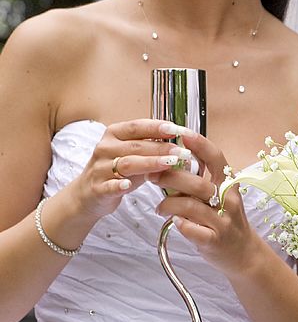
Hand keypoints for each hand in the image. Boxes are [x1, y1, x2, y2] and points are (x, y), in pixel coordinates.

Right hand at [74, 120, 194, 218]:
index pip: (137, 126)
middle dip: (162, 147)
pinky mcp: (98, 188)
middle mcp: (105, 148)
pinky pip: (109, 186)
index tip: (177, 129)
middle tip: (183, 151)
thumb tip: (184, 146)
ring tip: (170, 163)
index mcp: (114, 135)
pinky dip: (118, 185)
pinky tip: (128, 185)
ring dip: (150, 163)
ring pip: (127, 163)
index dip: (157, 127)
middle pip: (136, 145)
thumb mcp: (135, 157)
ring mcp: (100, 168)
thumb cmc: (117, 172)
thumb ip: (154, 150)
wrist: (89, 194)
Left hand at [154, 134, 259, 274]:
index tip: (181, 133)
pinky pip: (191, 229)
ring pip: (190, 206)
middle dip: (171, 176)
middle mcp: (228, 200)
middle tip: (152, 175)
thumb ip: (202, 178)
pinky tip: (173, 221)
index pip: (216, 158)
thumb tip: (173, 157)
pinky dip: (179, 223)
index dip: (200, 144)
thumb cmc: (225, 220)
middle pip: (198, 182)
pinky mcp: (214, 240)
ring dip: (169, 204)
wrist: (243, 253)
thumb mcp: (220, 194)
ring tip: (159, 207)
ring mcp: (223, 221)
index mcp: (228, 184)